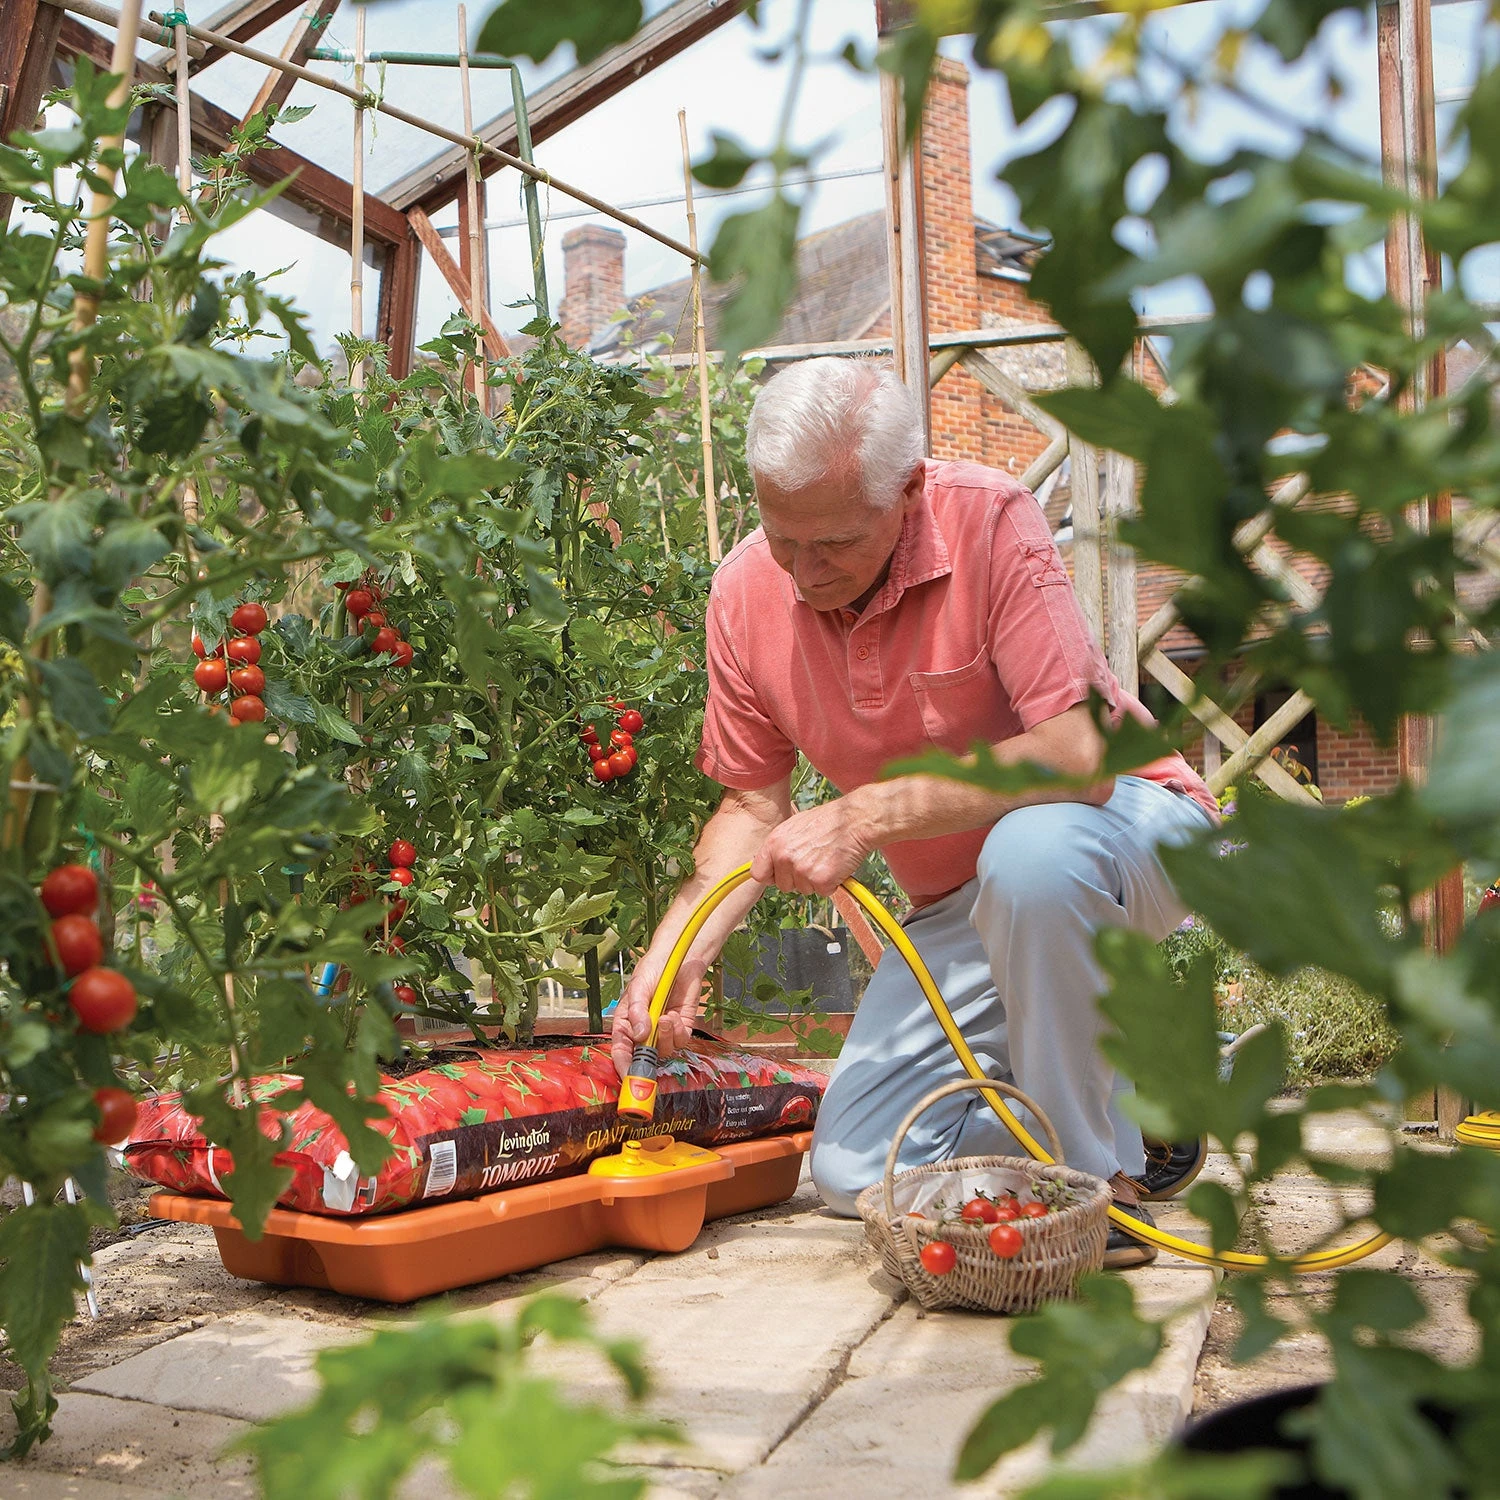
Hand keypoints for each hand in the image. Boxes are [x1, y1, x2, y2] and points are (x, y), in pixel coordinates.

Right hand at [611, 950, 708, 1079]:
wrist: (677, 959)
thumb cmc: (652, 970)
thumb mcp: (639, 986)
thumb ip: (638, 1010)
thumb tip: (640, 1034)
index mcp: (626, 1024)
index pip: (621, 1050)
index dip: (623, 1065)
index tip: (628, 1074)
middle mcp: (644, 1032)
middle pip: (644, 1057)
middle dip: (648, 1059)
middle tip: (651, 1053)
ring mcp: (662, 1031)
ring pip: (664, 1050)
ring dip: (665, 1037)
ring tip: (665, 1017)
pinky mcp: (680, 1028)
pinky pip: (679, 1040)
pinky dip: (677, 1031)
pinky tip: (673, 1015)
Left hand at [750, 796, 872, 894]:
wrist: (854, 821)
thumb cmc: (828, 821)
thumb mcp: (794, 826)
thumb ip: (780, 846)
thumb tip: (771, 862)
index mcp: (775, 842)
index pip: (758, 873)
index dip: (771, 876)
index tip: (779, 875)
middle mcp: (784, 857)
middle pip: (783, 885)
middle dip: (797, 879)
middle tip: (813, 862)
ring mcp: (802, 870)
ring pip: (803, 890)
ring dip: (815, 881)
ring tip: (826, 859)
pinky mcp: (820, 880)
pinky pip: (822, 892)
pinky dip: (831, 883)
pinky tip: (836, 865)